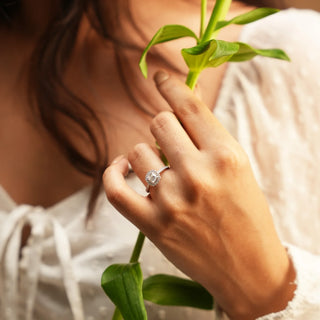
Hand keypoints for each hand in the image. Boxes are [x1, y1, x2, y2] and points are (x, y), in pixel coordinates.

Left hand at [103, 71, 295, 318]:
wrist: (249, 268)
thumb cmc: (247, 215)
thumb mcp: (238, 168)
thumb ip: (207, 137)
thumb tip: (178, 107)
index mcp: (225, 155)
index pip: (188, 105)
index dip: (170, 86)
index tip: (158, 77)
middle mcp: (197, 173)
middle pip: (159, 122)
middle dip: (163, 128)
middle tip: (172, 145)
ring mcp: (172, 199)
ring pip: (138, 151)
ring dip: (147, 155)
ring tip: (163, 172)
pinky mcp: (152, 224)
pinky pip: (115, 186)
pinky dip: (114, 171)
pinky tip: (122, 166)